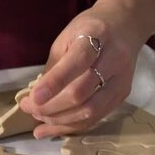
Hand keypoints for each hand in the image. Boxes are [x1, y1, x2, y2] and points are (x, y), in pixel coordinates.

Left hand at [19, 0, 154, 138]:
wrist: (125, 25)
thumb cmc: (90, 29)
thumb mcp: (67, 37)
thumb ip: (54, 66)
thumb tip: (36, 98)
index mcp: (98, 35)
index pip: (77, 62)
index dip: (54, 83)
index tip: (33, 98)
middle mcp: (115, 58)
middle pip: (83, 92)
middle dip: (51, 106)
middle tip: (29, 108)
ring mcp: (122, 80)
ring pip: (91, 110)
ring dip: (60, 120)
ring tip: (38, 120)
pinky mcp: (122, 95)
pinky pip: (96, 117)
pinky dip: (72, 126)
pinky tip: (52, 128)